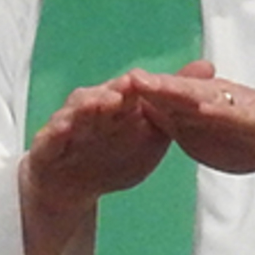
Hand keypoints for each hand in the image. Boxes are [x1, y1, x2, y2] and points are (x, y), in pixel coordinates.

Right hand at [18, 75, 176, 254]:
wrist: (70, 186)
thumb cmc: (109, 154)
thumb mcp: (151, 133)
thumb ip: (175, 104)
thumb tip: (207, 68)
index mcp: (118, 104)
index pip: (135, 89)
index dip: (150, 85)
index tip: (171, 83)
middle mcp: (91, 108)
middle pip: (104, 94)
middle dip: (117, 90)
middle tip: (131, 87)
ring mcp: (68, 124)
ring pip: (76, 109)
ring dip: (88, 104)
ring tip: (102, 102)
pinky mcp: (47, 145)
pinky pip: (51, 136)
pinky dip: (57, 131)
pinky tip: (64, 128)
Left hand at [118, 61, 254, 214]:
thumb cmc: (249, 136)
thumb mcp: (201, 137)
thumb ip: (176, 128)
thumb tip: (149, 125)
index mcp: (189, 105)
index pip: (151, 102)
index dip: (125, 102)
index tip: (95, 105)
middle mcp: (202, 97)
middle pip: (163, 91)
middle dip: (137, 87)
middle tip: (112, 81)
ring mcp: (222, 102)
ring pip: (187, 92)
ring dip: (163, 87)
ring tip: (138, 81)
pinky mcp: (243, 111)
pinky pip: (221, 108)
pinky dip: (205, 104)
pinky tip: (191, 104)